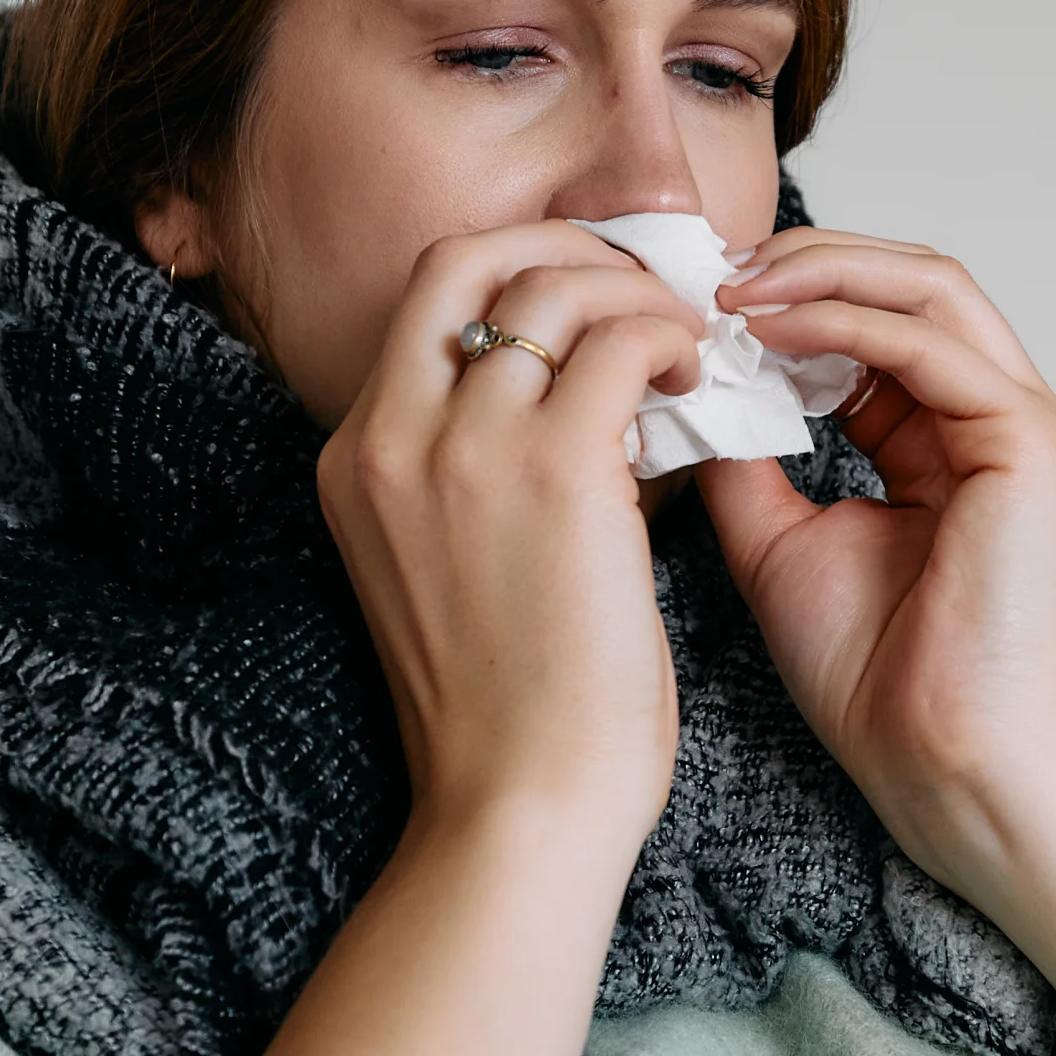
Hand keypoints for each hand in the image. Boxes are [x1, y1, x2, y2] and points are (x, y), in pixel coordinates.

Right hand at [316, 223, 709, 846]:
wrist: (516, 806)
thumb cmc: (508, 715)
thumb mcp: (448, 569)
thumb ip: (478, 477)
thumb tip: (581, 400)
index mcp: (356, 459)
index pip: (428, 299)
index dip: (517, 271)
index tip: (589, 294)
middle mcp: (392, 436)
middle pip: (471, 258)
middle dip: (567, 248)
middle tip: (642, 289)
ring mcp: (465, 446)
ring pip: (555, 288)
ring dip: (635, 297)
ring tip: (685, 348)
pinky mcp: (555, 470)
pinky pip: (624, 342)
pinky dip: (672, 341)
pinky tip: (699, 383)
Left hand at [694, 231, 1055, 997]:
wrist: (936, 760)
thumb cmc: (874, 676)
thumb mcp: (775, 539)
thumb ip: (746, 457)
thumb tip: (684, 384)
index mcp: (941, 435)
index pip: (872, 317)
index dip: (783, 293)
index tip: (688, 296)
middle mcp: (990, 415)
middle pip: (908, 279)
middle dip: (803, 260)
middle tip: (705, 268)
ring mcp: (1019, 421)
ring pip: (927, 285)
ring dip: (820, 272)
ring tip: (730, 287)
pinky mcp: (1027, 441)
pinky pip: (927, 343)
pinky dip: (841, 322)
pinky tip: (764, 332)